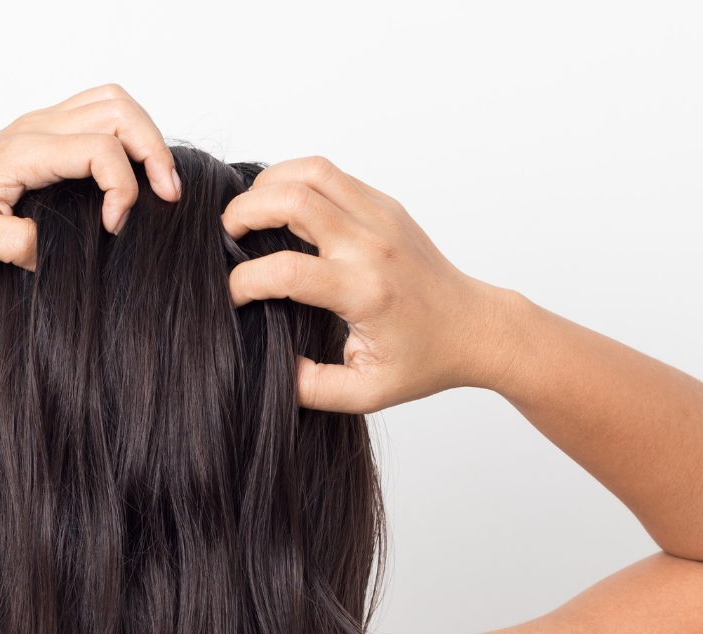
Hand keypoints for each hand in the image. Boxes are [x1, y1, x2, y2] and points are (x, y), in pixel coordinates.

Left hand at [0, 84, 179, 270]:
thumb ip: (23, 246)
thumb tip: (64, 252)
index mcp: (25, 151)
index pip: (101, 149)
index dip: (123, 190)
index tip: (113, 230)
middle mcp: (36, 129)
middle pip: (119, 110)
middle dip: (153, 151)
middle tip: (166, 195)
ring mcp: (40, 127)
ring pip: (112, 103)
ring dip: (143, 136)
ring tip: (156, 181)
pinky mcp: (41, 136)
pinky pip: (96, 114)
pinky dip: (125, 135)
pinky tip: (127, 174)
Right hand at [222, 157, 507, 413]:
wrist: (474, 328)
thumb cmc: (423, 360)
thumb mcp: (366, 393)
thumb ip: (312, 388)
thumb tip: (272, 367)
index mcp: (365, 292)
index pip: (287, 271)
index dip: (245, 281)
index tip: (233, 296)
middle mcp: (372, 247)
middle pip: (293, 199)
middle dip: (244, 212)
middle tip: (228, 235)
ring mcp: (381, 218)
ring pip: (312, 172)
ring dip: (268, 184)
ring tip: (251, 214)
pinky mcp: (386, 205)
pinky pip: (330, 174)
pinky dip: (295, 180)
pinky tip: (281, 207)